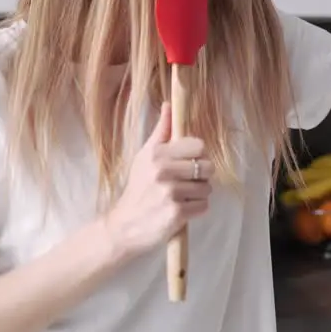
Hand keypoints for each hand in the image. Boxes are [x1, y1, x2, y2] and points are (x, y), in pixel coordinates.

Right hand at [103, 102, 212, 259]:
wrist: (124, 226)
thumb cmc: (137, 189)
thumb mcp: (144, 157)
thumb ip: (161, 132)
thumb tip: (169, 105)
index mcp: (157, 154)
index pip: (199, 146)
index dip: (198, 155)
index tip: (189, 163)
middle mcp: (163, 171)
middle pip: (207, 167)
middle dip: (201, 176)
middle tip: (186, 182)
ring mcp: (170, 193)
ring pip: (207, 188)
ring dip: (199, 194)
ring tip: (182, 197)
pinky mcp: (176, 214)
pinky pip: (203, 206)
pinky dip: (196, 209)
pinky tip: (181, 210)